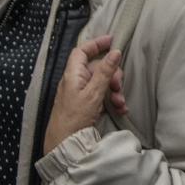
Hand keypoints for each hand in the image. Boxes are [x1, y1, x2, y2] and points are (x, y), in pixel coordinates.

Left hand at [44, 35, 122, 153]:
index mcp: (73, 75)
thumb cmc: (75, 117)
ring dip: (114, 90)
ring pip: (102, 82)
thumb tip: (115, 51)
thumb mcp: (93, 93)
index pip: (82, 52)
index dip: (96, 44)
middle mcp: (75, 82)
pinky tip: (120, 109)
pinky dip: (111, 100)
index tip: (112, 40)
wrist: (64, 144)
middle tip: (119, 86)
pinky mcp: (85, 105)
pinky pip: (101, 95)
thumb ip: (105, 72)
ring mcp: (80, 93)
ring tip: (120, 103)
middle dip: (112, 74)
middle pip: (97, 67)